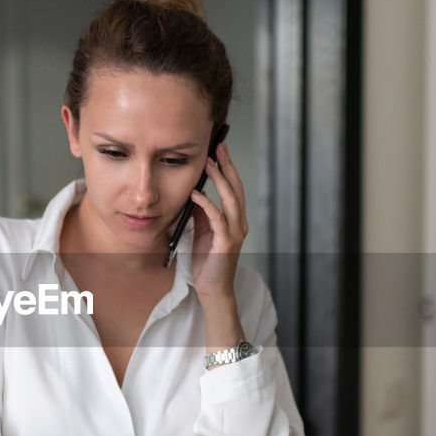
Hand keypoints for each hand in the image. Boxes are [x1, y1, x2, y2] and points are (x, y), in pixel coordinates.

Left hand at [188, 142, 247, 302]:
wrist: (212, 289)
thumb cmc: (207, 263)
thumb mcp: (202, 232)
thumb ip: (202, 214)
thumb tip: (195, 194)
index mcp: (235, 220)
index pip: (234, 188)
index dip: (228, 168)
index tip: (219, 150)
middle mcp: (239, 223)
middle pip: (236, 188)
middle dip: (227, 166)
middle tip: (219, 147)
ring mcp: (235, 233)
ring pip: (231, 199)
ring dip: (219, 179)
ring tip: (209, 164)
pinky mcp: (226, 243)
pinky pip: (217, 218)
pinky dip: (207, 204)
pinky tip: (196, 194)